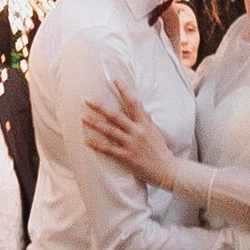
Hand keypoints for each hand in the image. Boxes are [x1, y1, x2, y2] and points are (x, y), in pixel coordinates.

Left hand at [82, 78, 177, 192]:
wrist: (166, 169)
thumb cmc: (160, 150)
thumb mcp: (154, 131)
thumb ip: (145, 118)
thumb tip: (139, 105)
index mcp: (144, 123)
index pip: (133, 103)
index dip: (124, 90)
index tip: (115, 80)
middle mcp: (137, 131)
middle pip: (116, 116)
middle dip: (100, 107)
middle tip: (87, 100)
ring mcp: (131, 144)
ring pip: (110, 131)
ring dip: (95, 124)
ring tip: (83, 117)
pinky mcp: (126, 156)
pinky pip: (108, 149)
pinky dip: (97, 145)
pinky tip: (87, 140)